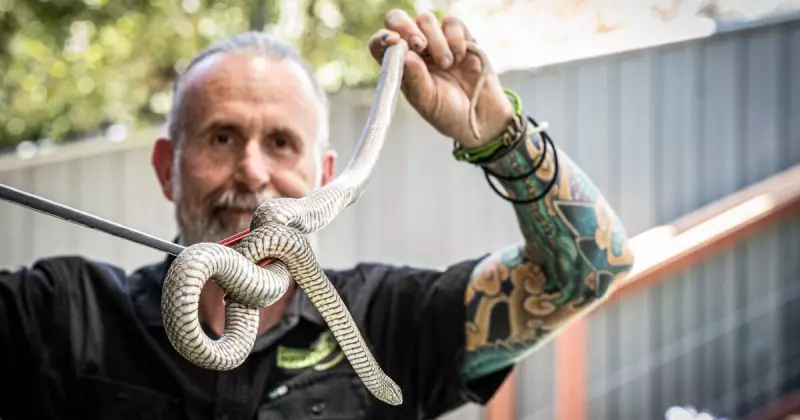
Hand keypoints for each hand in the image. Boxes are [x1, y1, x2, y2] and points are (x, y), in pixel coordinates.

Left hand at [368, 9, 514, 147]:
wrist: (481, 119)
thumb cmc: (448, 114)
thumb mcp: (427, 103)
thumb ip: (415, 79)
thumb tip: (406, 56)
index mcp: (400, 67)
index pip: (380, 44)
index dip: (382, 38)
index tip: (393, 42)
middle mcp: (415, 51)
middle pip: (398, 20)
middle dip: (406, 28)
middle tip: (419, 45)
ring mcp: (437, 42)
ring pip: (426, 20)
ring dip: (436, 41)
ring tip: (447, 64)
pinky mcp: (460, 37)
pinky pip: (452, 23)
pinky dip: (455, 39)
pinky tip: (460, 57)